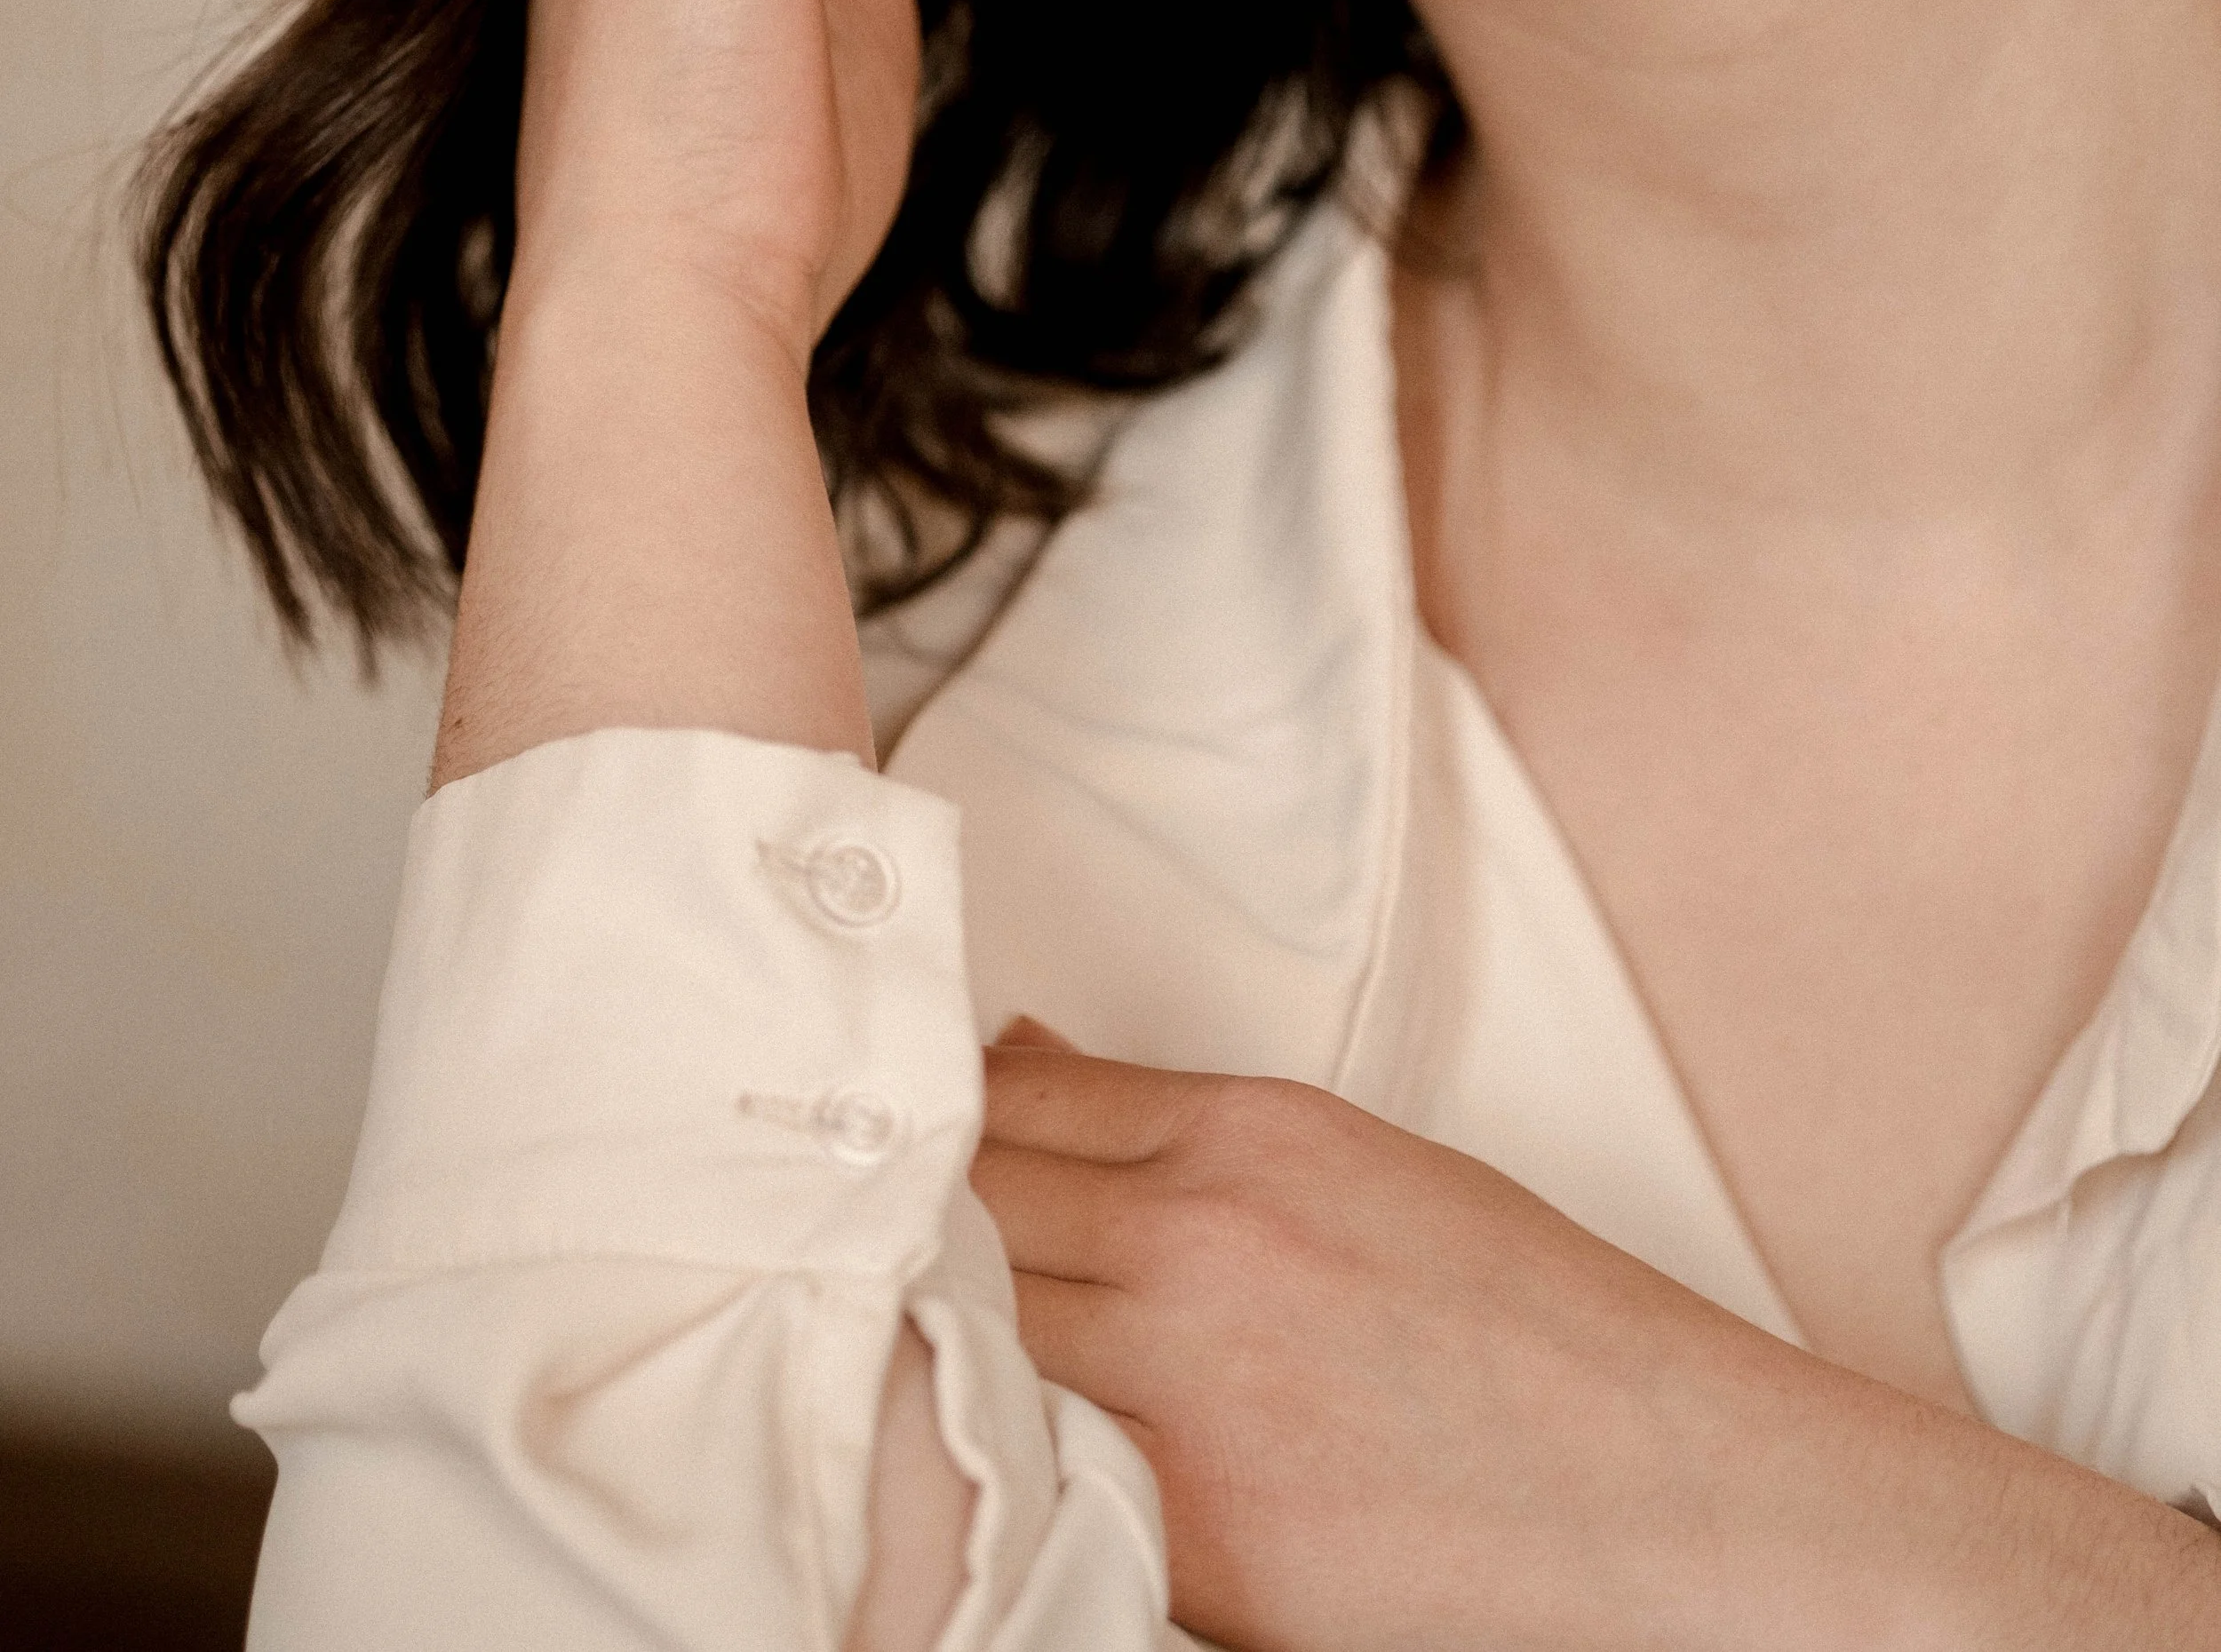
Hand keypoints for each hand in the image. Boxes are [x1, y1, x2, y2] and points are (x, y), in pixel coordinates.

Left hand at [973, 1032, 2220, 1651]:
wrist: (1671, 1501)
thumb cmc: (1539, 1336)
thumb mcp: (1369, 1173)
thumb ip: (1187, 1131)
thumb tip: (1034, 1076)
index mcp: (1255, 1134)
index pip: (1017, 1093)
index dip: (931, 1112)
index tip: (875, 1124)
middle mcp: (1200, 1246)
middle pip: (967, 1202)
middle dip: (900, 1213)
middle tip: (831, 1222)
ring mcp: (1186, 1402)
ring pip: (970, 1330)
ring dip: (916, 1326)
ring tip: (861, 1332)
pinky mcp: (1191, 1544)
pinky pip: (1033, 1475)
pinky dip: (984, 1453)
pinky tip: (954, 1443)